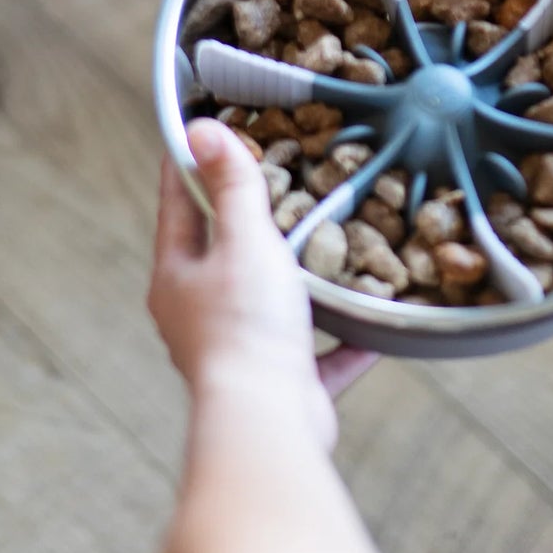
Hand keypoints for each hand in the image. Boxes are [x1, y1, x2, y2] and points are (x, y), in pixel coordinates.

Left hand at [149, 124, 372, 438]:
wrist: (269, 423)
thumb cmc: (246, 327)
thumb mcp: (243, 239)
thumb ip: (232, 185)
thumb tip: (202, 130)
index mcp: (178, 276)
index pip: (178, 202)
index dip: (191, 163)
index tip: (206, 130)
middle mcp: (199, 315)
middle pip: (222, 253)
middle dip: (248, 220)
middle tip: (278, 179)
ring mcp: (239, 351)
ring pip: (269, 303)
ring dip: (298, 281)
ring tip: (329, 246)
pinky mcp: (282, 383)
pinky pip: (318, 354)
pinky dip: (344, 338)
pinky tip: (374, 319)